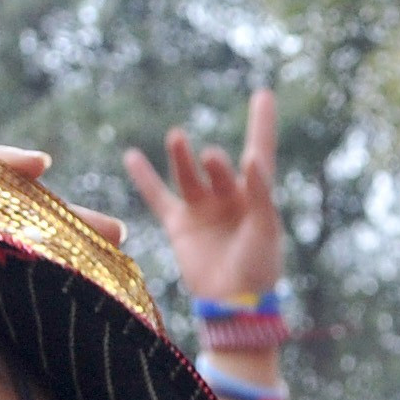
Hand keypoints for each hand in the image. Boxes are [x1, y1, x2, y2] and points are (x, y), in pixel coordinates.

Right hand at [121, 89, 281, 303]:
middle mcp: (228, 198)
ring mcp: (202, 209)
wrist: (234, 305)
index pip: (260, 151)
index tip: (264, 93)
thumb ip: (260, 193)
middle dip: (215, 165)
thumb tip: (251, 158)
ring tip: (177, 139)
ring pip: (188, 176)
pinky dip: (144, 178)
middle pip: (219, 169)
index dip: (261, 124)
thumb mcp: (267, 229)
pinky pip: (158, 197)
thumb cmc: (260, 268)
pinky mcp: (179, 226)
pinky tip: (132, 155)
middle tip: (212, 158)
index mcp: (256, 197)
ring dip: (182, 157)